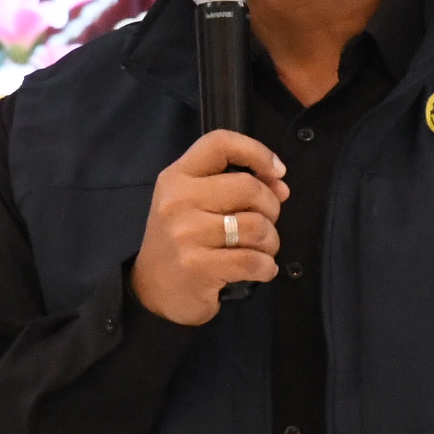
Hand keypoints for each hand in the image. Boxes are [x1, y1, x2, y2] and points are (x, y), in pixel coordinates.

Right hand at [129, 130, 285, 325]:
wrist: (152, 290)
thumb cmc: (182, 241)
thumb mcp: (195, 203)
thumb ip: (233, 188)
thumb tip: (280, 186)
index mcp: (177, 177)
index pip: (219, 143)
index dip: (256, 152)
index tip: (276, 173)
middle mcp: (178, 200)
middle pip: (249, 187)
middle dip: (271, 208)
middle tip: (263, 225)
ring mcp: (186, 234)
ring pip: (257, 226)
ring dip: (270, 242)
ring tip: (260, 251)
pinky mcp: (198, 267)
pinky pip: (253, 260)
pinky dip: (266, 267)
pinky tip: (259, 269)